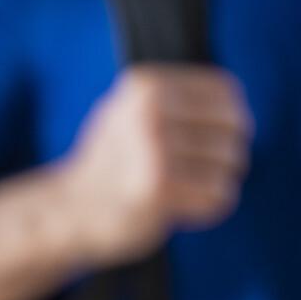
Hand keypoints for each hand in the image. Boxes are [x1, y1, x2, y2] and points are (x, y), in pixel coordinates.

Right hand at [59, 65, 251, 264]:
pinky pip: (218, 197)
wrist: (65, 213)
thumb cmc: (109, 165)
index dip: (230, 120)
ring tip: (181, 191)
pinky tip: (178, 210)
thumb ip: (176, 101)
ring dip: (214, 184)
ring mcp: (153, 150)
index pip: (225, 93)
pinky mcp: (158, 190)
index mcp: (145, 86)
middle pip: (234, 128)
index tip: (210, 141)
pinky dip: (207, 209)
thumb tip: (235, 104)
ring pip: (229, 164)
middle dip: (224, 155)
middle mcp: (149, 112)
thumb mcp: (132, 114)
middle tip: (195, 172)